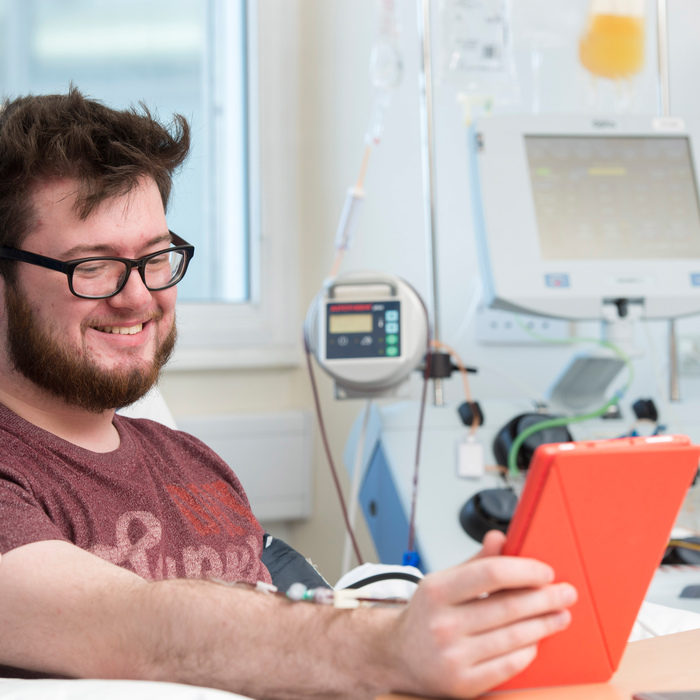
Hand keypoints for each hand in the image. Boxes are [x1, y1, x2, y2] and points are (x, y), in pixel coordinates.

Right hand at [386, 530, 576, 697]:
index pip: (491, 574)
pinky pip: (509, 664)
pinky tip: (536, 639)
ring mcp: (453, 657)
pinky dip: (528, 650)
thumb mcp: (442, 581)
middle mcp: (442, 624)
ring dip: (544, 624)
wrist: (397, 656)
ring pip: (514, 637)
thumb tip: (500, 538)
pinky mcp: (464, 684)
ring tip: (560, 616)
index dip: (524, 571)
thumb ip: (476, 562)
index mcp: (436, 591)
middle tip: (566, 593)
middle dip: (545, 598)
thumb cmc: (426, 615)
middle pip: (508, 607)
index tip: (545, 572)